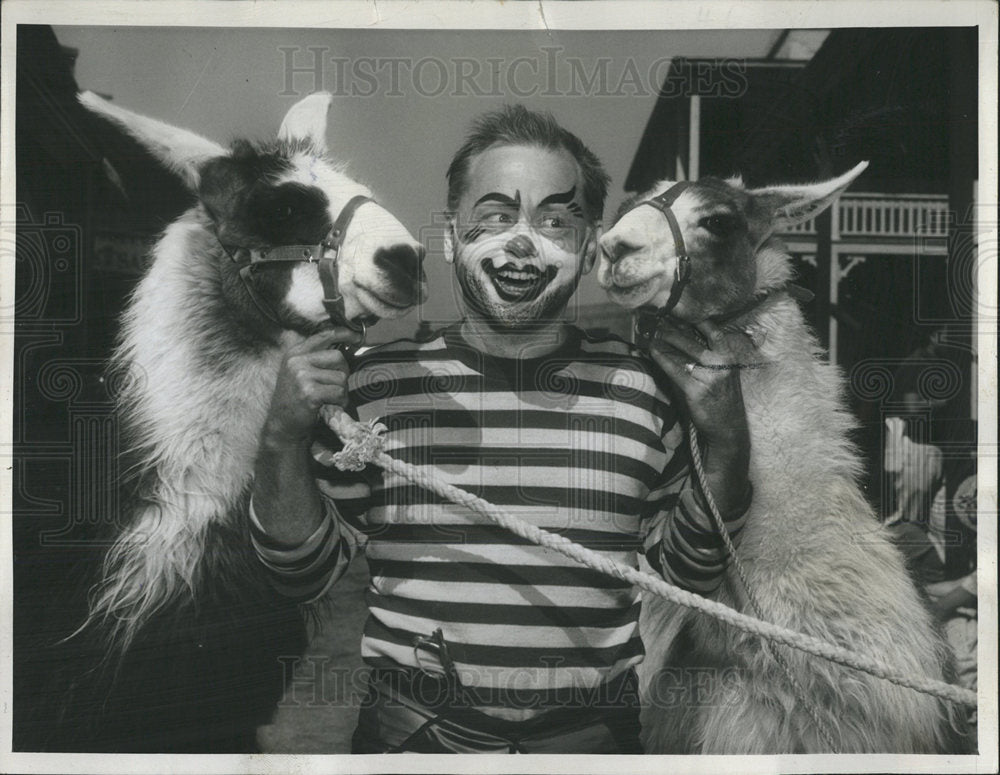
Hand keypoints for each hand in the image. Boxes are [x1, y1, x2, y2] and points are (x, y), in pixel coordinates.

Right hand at [263, 327, 362, 444]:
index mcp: (295, 353)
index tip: (357, 336)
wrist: (282, 426)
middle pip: (338, 357)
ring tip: (327, 399)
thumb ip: (317, 358)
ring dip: (341, 391)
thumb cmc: (296, 400)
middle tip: (334, 388)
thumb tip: (348, 345)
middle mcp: (297, 361)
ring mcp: (302, 376)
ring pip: (341, 377)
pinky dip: (339, 402)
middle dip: (343, 373)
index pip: (324, 334)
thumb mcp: (300, 372)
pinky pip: (339, 392)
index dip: (344, 333)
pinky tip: (328, 406)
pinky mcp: (309, 392)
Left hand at [644, 317, 751, 515]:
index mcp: (728, 354)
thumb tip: (677, 336)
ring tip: (648, 330)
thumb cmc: (719, 399)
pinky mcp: (697, 388)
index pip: (710, 327)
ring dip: (662, 338)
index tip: (673, 306)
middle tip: (652, 316)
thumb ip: (703, 355)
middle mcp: (721, 361)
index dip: (690, 316)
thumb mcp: (719, 372)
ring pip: (681, 350)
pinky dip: (662, 358)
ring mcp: (710, 374)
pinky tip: (651, 350)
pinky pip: (675, 368)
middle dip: (669, 325)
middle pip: (691, 336)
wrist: (727, 429)